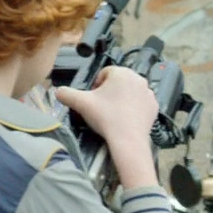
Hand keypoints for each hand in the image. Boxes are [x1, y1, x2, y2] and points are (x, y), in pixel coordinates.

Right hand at [53, 67, 159, 186]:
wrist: (128, 139)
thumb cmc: (105, 117)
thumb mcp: (81, 104)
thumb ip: (66, 94)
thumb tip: (57, 91)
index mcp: (121, 72)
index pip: (104, 73)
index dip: (95, 86)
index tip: (93, 100)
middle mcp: (137, 78)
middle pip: (118, 82)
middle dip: (109, 92)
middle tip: (102, 108)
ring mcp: (148, 92)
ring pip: (130, 91)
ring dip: (121, 99)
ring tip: (113, 114)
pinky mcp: (154, 106)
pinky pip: (141, 102)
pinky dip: (133, 108)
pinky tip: (126, 119)